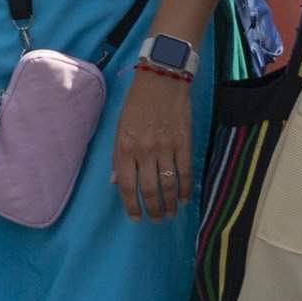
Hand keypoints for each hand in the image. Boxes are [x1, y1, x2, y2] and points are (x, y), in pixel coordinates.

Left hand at [110, 69, 192, 221]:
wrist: (160, 80)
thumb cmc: (136, 104)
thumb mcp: (119, 128)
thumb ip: (118, 156)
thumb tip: (116, 182)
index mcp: (125, 148)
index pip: (127, 186)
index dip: (131, 206)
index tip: (135, 218)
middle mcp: (144, 151)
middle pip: (149, 189)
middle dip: (153, 209)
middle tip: (156, 220)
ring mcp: (165, 148)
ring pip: (169, 184)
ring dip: (170, 204)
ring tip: (170, 214)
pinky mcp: (183, 143)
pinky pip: (185, 172)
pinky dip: (186, 189)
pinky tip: (184, 199)